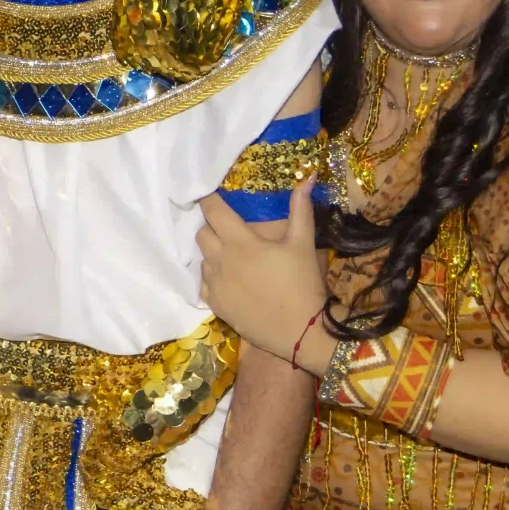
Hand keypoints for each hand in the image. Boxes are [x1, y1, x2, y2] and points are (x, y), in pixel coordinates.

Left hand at [196, 179, 327, 364]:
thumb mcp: (303, 244)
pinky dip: (212, 276)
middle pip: (202, 233)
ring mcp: (214, 283)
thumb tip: (306, 178)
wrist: (301, 331)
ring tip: (234, 256)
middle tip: (229, 228)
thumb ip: (301, 210)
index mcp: (240, 243)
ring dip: (213, 253)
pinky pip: (203, 282)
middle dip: (212, 227)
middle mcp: (220, 260)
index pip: (213, 212)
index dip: (208, 200)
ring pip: (202, 258)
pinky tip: (230, 278)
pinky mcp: (213, 303)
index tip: (207, 193)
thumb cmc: (303, 284)